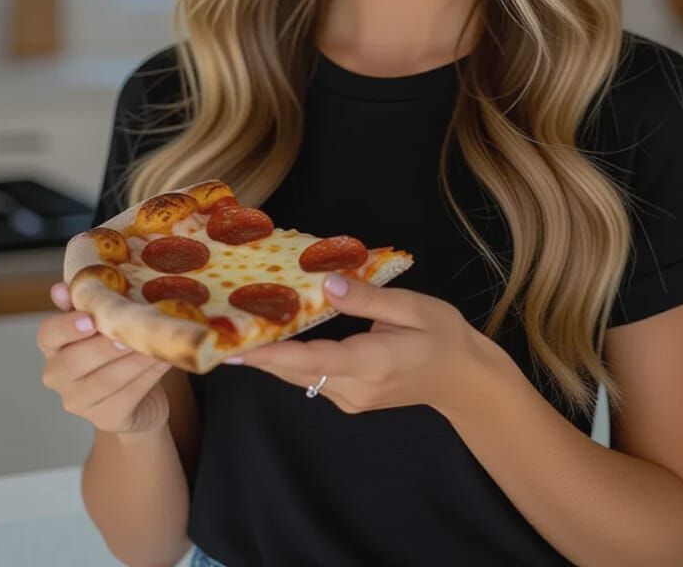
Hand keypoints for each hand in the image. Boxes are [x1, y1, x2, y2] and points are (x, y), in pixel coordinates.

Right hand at [37, 282, 172, 436]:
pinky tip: (164, 359)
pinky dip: (149, 374)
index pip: (48, 334)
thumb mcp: (105, 321)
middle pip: (74, 362)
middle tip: (130, 333)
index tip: (90, 318)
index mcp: (53, 345)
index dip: (67, 327)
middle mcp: (58, 376)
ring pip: (105, 380)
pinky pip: (129, 394)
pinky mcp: (107, 417)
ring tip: (157, 343)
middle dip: (106, 346)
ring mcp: (79, 401)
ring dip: (134, 359)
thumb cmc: (118, 347)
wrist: (141, 395)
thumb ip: (88, 302)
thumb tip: (61, 288)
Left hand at [228, 272, 499, 415]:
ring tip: (234, 328)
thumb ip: (368, 297)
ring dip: (270, 355)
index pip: (313, 360)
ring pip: (300, 376)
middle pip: (295, 372)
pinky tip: (272, 336)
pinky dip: (290, 359)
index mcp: (373, 362)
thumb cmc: (444, 336)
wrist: (465, 381)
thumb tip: (326, 282)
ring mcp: (351, 399)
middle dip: (256, 353)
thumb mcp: (414, 306)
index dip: (272, 354)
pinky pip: (312, 377)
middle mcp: (355, 389)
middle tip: (217, 330)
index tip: (236, 348)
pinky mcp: (350, 399)